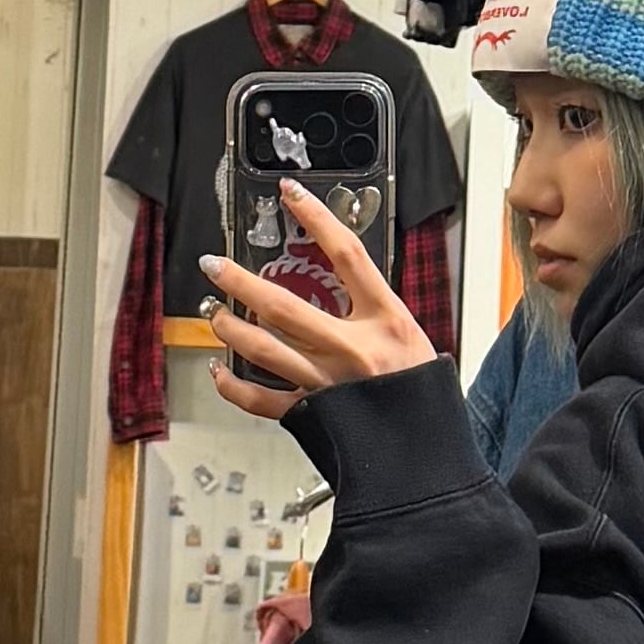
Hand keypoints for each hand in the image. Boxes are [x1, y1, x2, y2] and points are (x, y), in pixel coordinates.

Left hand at [200, 178, 435, 421]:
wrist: (428, 449)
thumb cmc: (421, 393)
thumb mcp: (411, 338)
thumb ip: (374, 311)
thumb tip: (342, 284)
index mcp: (386, 321)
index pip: (347, 255)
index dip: (316, 218)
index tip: (291, 194)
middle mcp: (352, 349)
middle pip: (283, 306)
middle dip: (240, 281)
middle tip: (215, 265)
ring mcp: (328, 383)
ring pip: (262, 349)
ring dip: (230, 327)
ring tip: (215, 311)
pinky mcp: (314, 413)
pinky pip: (261, 400)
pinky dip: (233, 386)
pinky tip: (220, 371)